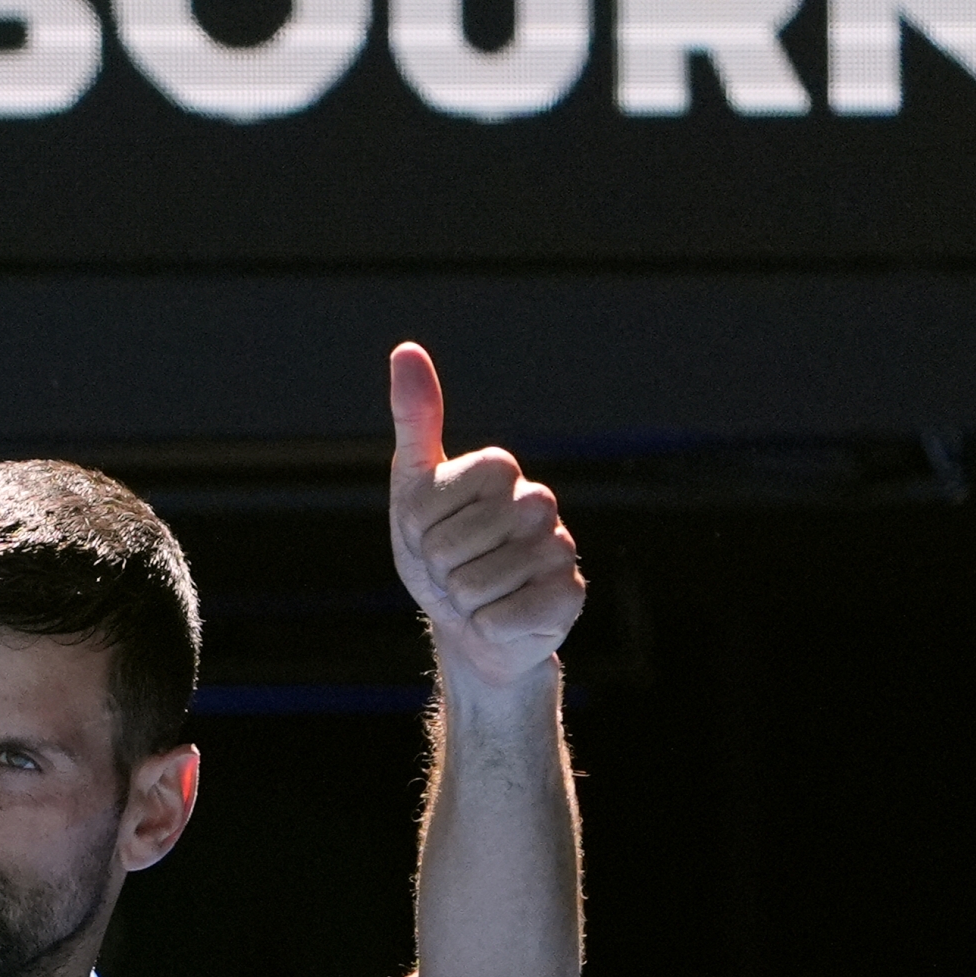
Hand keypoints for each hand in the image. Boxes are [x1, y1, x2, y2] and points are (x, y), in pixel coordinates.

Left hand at [386, 341, 583, 693]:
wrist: (468, 625)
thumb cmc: (440, 553)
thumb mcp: (414, 488)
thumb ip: (415, 421)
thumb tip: (406, 349)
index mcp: (500, 469)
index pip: (433, 502)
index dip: (420, 527)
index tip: (431, 533)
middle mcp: (538, 502)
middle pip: (453, 545)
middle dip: (439, 568)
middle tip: (454, 569)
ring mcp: (559, 549)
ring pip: (475, 585)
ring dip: (463, 601)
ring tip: (477, 594)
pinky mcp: (569, 597)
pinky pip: (500, 619)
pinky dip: (486, 627)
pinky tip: (500, 619)